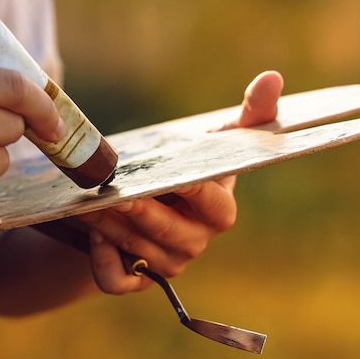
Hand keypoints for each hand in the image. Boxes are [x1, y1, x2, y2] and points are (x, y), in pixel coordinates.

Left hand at [80, 71, 283, 293]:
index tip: (165, 173)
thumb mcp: (215, 141)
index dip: (190, 189)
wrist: (150, 204)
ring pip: (137, 248)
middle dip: (136, 208)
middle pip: (166, 229)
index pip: (212, 203)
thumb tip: (272, 77)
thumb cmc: (187, 168)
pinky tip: (94, 236)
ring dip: (109, 225)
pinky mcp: (138, 276)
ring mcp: (168, 262)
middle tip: (106, 186)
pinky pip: (118, 281)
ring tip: (87, 199)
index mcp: (219, 211)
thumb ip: (249, 115)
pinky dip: (104, 263)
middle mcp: (196, 241)